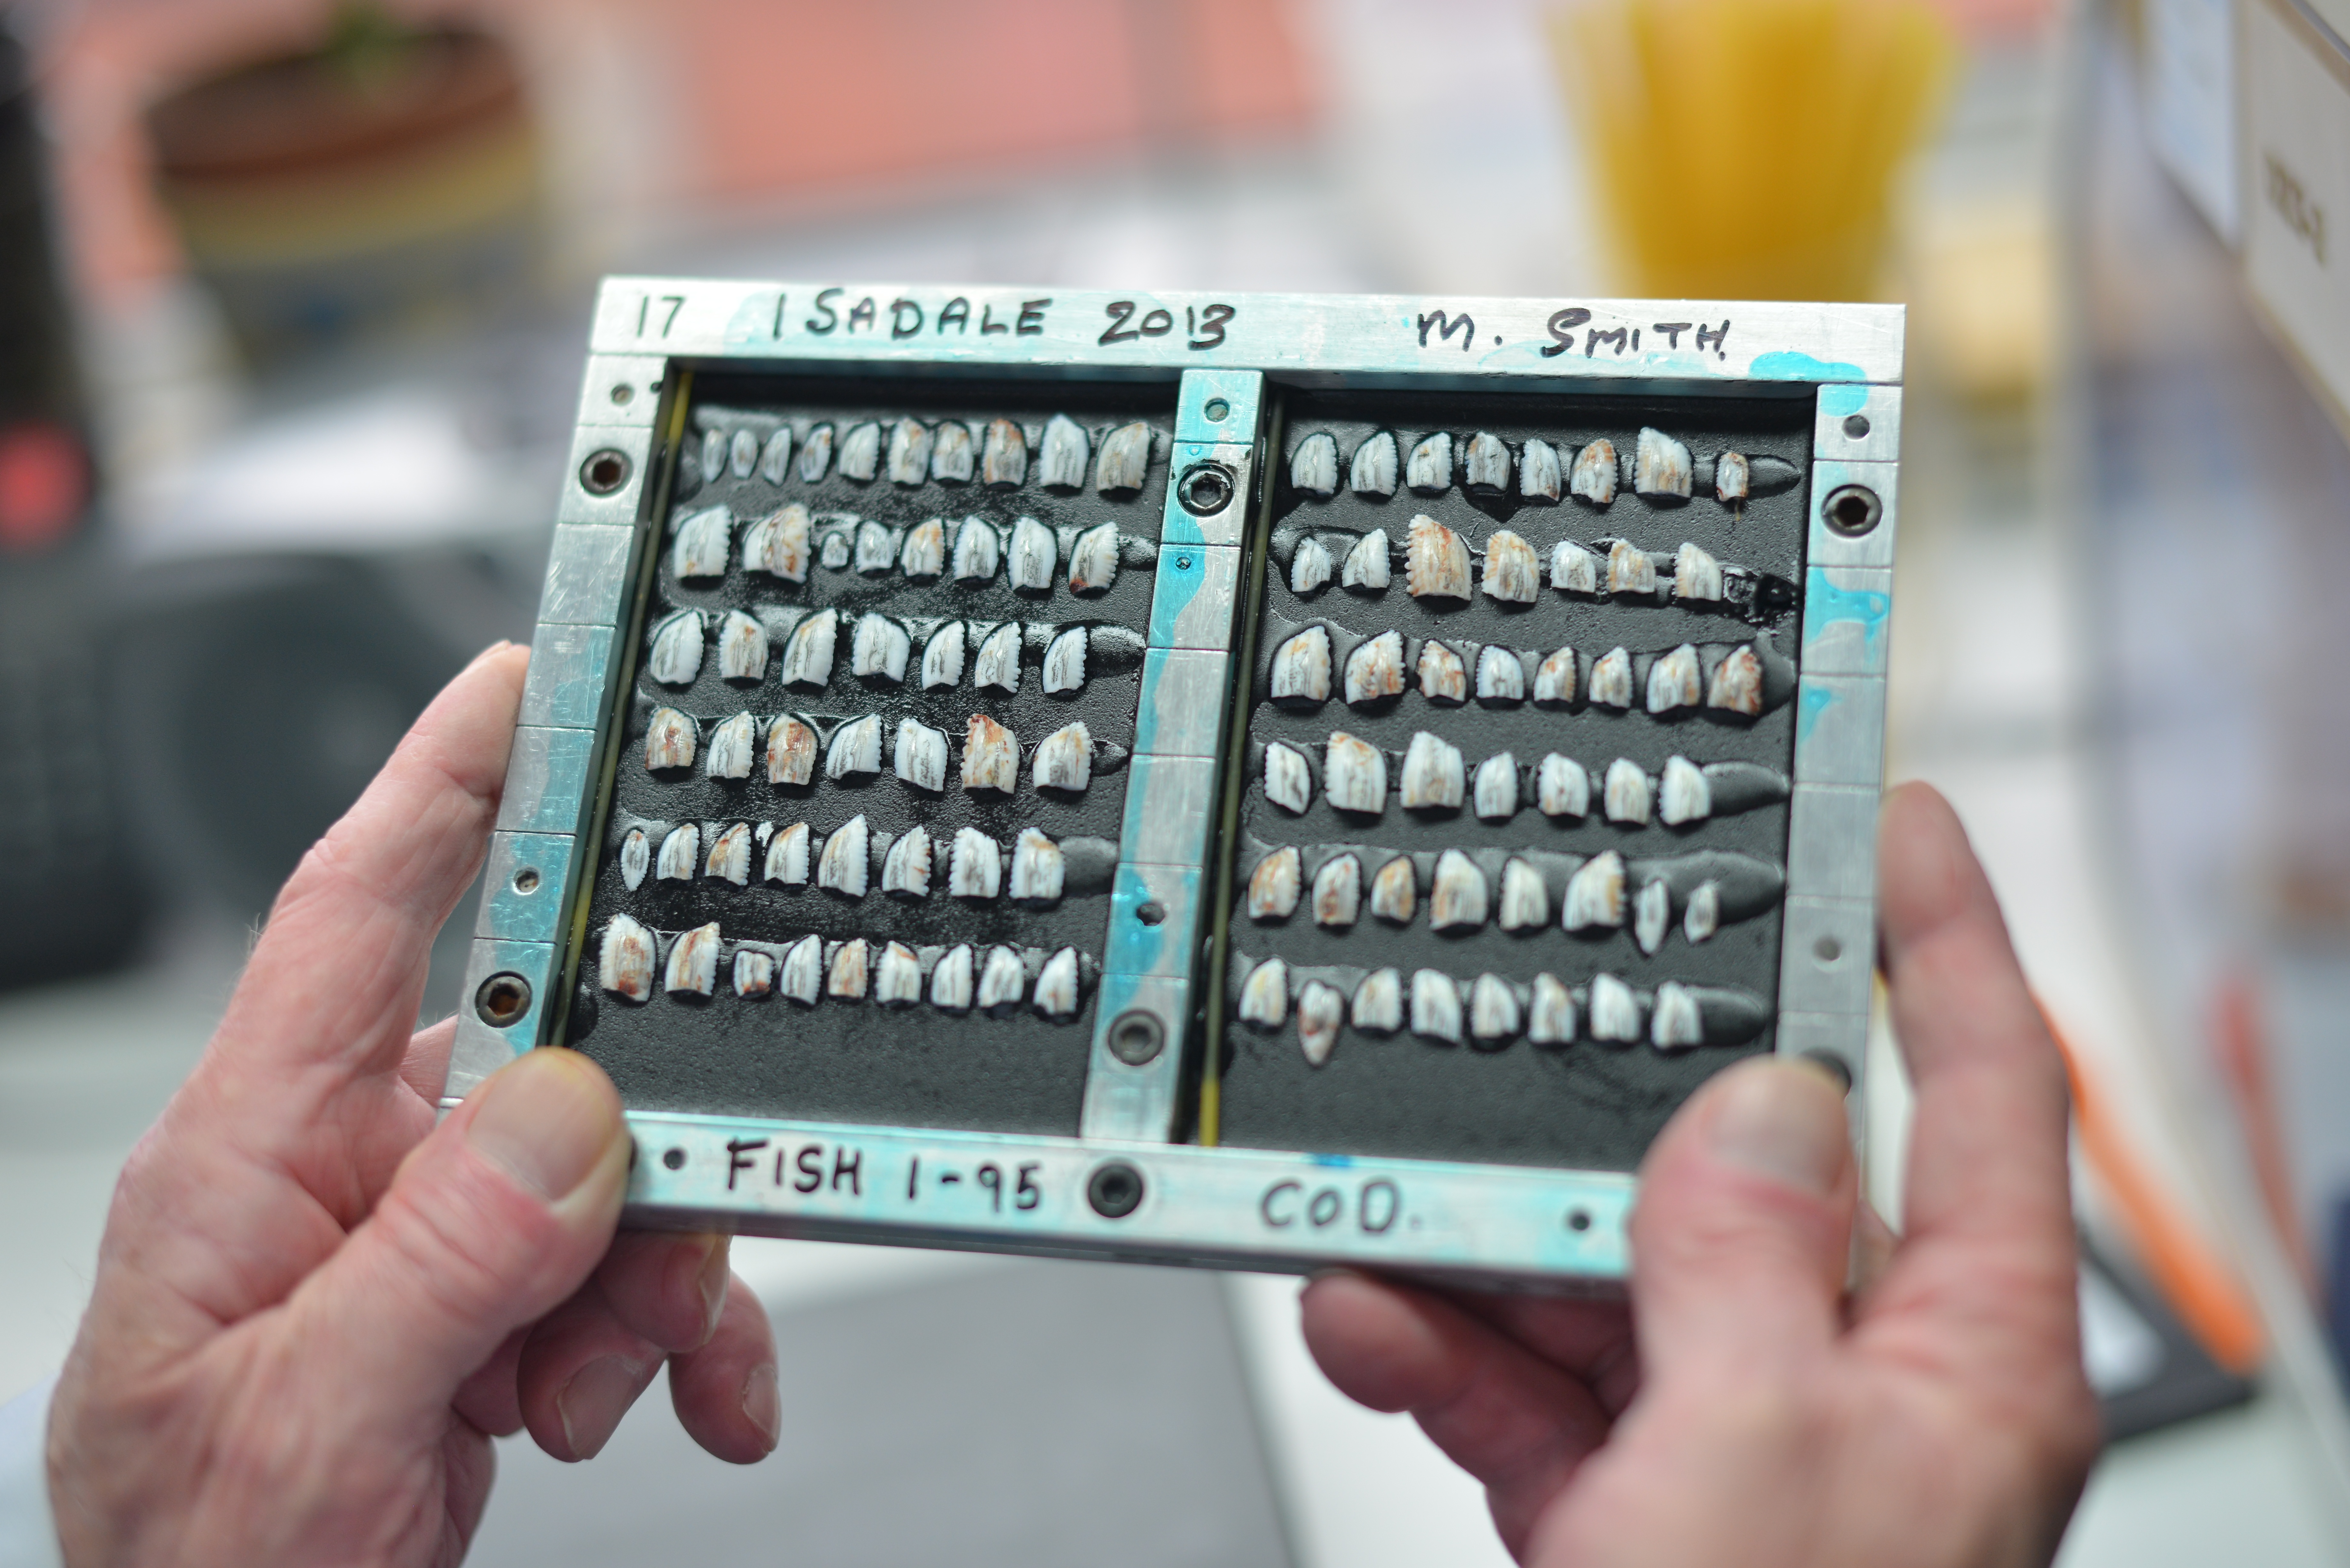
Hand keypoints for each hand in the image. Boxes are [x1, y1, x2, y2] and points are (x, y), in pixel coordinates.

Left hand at [44, 644, 778, 1567]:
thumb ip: (442, 1262)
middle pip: (541, 1066)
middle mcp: (341, 1178)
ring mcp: (417, 1243)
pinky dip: (671, 1342)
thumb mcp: (308, 1427)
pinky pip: (618, 1274)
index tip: (521, 685)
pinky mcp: (481, 1307)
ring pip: (606, 1176)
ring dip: (649, 1287)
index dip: (440, 780)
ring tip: (610, 1392)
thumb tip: (569, 1117)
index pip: (351, 913)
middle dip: (631, 1163)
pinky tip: (679, 1406)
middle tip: (658, 1255)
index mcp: (253, 1160)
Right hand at [1300, 782, 2099, 1566]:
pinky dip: (1444, 1352)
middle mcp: (1858, 1395)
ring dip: (1485, 1251)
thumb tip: (1753, 1106)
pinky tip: (1373, 1325)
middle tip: (1536, 1016)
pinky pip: (1534, 1389)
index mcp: (1962, 1372)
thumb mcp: (1758, 1466)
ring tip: (1386, 1222)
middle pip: (1746, 1180)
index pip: (1978, 1094)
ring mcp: (1734, 1454)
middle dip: (1615, 1115)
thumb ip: (1746, 1267)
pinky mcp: (1628, 1515)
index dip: (1944, 939)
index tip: (1894, 819)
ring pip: (1611, 1284)